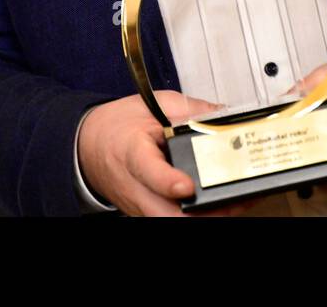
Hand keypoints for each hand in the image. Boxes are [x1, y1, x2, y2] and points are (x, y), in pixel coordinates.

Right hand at [78, 90, 267, 216]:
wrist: (88, 146)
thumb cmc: (117, 126)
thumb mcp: (151, 105)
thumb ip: (188, 110)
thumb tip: (222, 115)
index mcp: (132, 152)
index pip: (148, 172)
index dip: (168, 182)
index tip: (187, 185)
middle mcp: (135, 186)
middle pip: (166, 214)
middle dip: (202, 213)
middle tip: (232, 201)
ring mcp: (141, 205)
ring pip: (172, 222)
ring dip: (206, 216)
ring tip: (237, 202)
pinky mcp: (148, 213)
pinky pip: (174, 220)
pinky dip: (199, 216)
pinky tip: (222, 204)